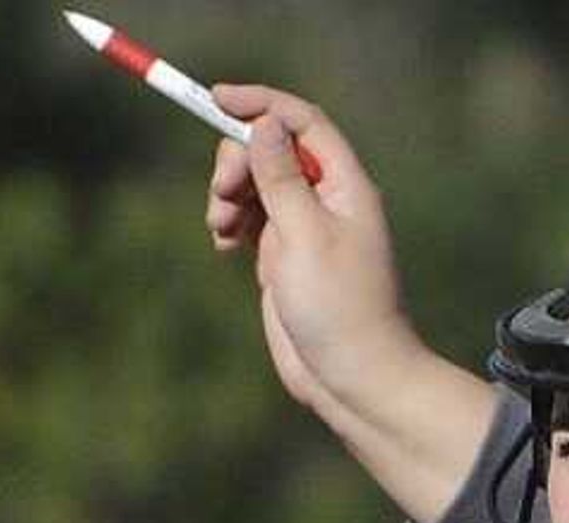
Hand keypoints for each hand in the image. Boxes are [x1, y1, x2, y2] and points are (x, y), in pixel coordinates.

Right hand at [203, 88, 410, 417]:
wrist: (352, 377)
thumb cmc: (338, 308)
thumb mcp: (303, 235)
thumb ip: (281, 177)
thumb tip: (264, 124)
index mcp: (344, 186)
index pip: (302, 122)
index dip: (261, 104)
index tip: (216, 98)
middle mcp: (326, 200)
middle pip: (270, 149)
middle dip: (236, 161)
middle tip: (222, 195)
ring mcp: (303, 228)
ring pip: (253, 183)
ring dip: (228, 194)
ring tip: (222, 229)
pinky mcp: (283, 257)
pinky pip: (248, 219)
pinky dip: (229, 222)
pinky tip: (224, 245)